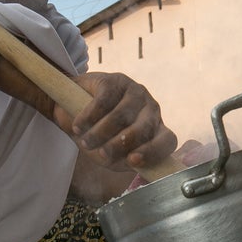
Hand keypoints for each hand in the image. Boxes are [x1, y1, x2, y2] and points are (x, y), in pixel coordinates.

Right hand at [59, 72, 176, 172]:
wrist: (73, 108)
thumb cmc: (98, 135)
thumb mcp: (109, 154)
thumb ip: (121, 160)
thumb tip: (130, 161)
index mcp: (155, 130)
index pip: (168, 141)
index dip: (153, 151)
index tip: (132, 160)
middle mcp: (151, 110)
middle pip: (143, 129)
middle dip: (118, 145)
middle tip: (100, 152)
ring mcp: (136, 92)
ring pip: (121, 116)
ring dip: (99, 133)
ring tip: (85, 141)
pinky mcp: (117, 80)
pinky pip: (104, 102)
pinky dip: (88, 117)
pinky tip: (79, 125)